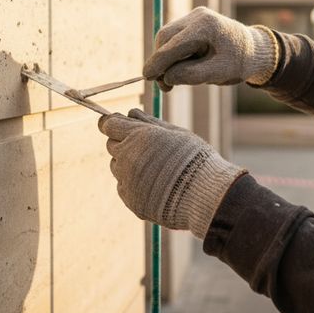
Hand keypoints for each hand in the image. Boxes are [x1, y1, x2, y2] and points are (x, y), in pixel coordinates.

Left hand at [99, 109, 244, 238]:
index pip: (109, 125)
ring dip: (128, 163)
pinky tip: (154, 184)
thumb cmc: (195, 159)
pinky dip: (133, 183)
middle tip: (145, 147)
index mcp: (138, 136)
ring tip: (154, 168)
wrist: (205, 195)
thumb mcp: (177, 133)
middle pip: (111, 144)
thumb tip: (131, 112)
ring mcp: (127, 180)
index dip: (111, 123)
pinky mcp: (130, 200)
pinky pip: (123, 186)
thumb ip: (150, 122)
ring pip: (116, 166)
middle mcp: (127, 157)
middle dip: (123, 142)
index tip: (115, 123)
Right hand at [142, 7, 278, 90]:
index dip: (158, 61)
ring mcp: (194, 16)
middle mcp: (198, 16)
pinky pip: (174, 37)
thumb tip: (166, 77)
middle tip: (165, 86)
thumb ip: (192, 76)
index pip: (174, 44)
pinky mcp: (192, 21)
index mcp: (206, 26)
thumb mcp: (218, 73)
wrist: (254, 50)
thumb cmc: (239, 62)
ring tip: (176, 79)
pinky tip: (183, 66)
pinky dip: (173, 53)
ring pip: (166, 37)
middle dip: (160, 61)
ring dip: (166, 58)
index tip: (147, 76)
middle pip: (165, 37)